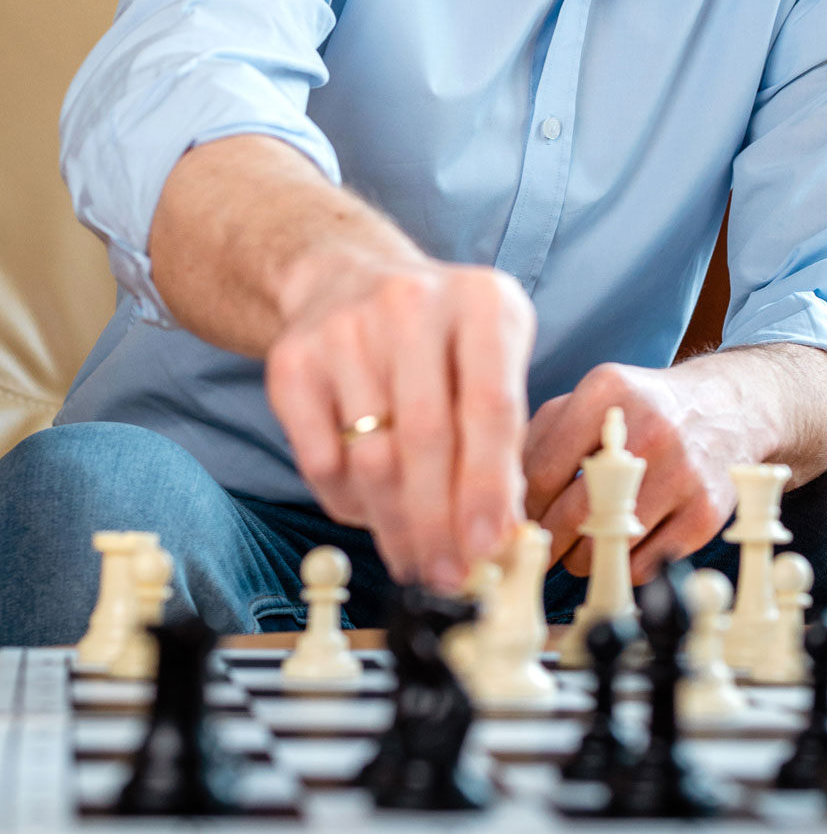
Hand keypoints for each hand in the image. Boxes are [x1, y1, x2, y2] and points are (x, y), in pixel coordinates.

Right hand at [265, 244, 535, 589]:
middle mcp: (413, 302)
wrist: (347, 280)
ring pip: (372, 457)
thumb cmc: (440, 338)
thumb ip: (503, 440)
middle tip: (448, 575)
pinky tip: (371, 515)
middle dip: (439, 522)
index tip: (488, 546)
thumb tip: (498, 537)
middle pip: (426, 437)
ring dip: (395, 526)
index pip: (490, 405)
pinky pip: (321, 460)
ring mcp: (346, 327)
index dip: (489, 485)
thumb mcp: (491, 362)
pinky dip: (348, 503)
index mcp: (483, 300)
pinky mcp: (294, 359)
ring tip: (415, 559)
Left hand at [522, 358, 777, 583]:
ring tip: (578, 546)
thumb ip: (539, 436)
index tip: (513, 523)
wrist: (726, 409)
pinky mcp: (706, 512)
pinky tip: (620, 546)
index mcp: (607, 392)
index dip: (520, 507)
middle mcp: (648, 428)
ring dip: (580, 560)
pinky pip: (644, 565)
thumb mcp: (591, 398)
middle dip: (546, 541)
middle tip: (537, 550)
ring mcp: (682, 472)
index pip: (541, 470)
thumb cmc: (641, 410)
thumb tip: (497, 498)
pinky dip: (622, 567)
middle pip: (571, 513)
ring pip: (606, 547)